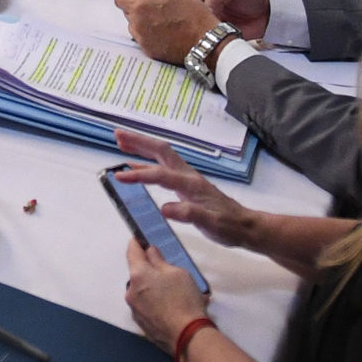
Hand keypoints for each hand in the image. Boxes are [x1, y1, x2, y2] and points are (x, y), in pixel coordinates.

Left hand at [112, 0, 219, 65]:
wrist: (204, 40)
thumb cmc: (193, 16)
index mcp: (140, 5)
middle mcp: (137, 23)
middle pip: (128, 12)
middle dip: (138, 9)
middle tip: (154, 8)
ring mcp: (142, 38)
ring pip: (136, 27)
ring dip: (144, 23)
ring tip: (163, 22)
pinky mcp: (149, 51)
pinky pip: (144, 39)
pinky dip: (151, 36)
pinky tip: (166, 33)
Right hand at [116, 133, 262, 252]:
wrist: (244, 226)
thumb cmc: (228, 226)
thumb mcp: (211, 223)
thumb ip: (189, 213)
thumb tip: (164, 208)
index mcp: (191, 184)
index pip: (160, 175)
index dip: (139, 175)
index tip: (119, 177)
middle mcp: (187, 176)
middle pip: (160, 151)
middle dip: (138, 142)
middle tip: (117, 135)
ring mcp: (186, 179)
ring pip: (161, 157)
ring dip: (141, 148)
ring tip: (121, 144)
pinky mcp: (186, 185)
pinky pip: (162, 169)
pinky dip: (146, 165)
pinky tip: (136, 168)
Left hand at [124, 237, 208, 348]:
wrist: (187, 337)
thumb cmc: (184, 299)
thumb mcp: (177, 272)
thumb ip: (159, 260)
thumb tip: (150, 252)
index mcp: (138, 275)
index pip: (132, 252)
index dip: (136, 243)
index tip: (139, 239)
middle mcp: (131, 291)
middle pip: (137, 274)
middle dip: (149, 270)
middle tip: (167, 271)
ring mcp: (135, 309)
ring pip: (142, 292)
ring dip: (153, 289)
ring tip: (175, 294)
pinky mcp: (141, 324)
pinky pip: (146, 307)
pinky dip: (155, 303)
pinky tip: (173, 308)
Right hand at [166, 0, 271, 39]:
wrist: (269, 17)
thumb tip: (205, 7)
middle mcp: (197, 1)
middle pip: (173, 4)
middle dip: (162, 9)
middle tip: (152, 16)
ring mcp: (201, 17)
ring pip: (180, 20)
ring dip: (173, 24)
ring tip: (162, 29)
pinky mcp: (208, 31)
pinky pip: (193, 34)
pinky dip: (186, 37)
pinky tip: (179, 39)